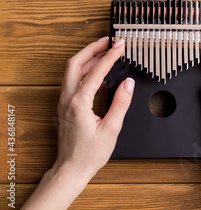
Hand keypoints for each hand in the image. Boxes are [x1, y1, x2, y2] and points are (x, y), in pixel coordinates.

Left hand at [55, 36, 133, 177]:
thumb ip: (120, 103)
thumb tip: (127, 83)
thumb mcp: (111, 129)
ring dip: (88, 58)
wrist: (72, 168)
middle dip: (92, 49)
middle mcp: (68, 99)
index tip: (120, 45)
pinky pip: (73, 81)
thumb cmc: (90, 153)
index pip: (96, 72)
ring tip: (105, 52)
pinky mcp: (66, 106)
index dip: (110, 56)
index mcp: (79, 103)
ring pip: (72, 71)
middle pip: (75, 63)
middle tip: (108, 40)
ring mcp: (64, 102)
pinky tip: (99, 74)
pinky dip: (85, 71)